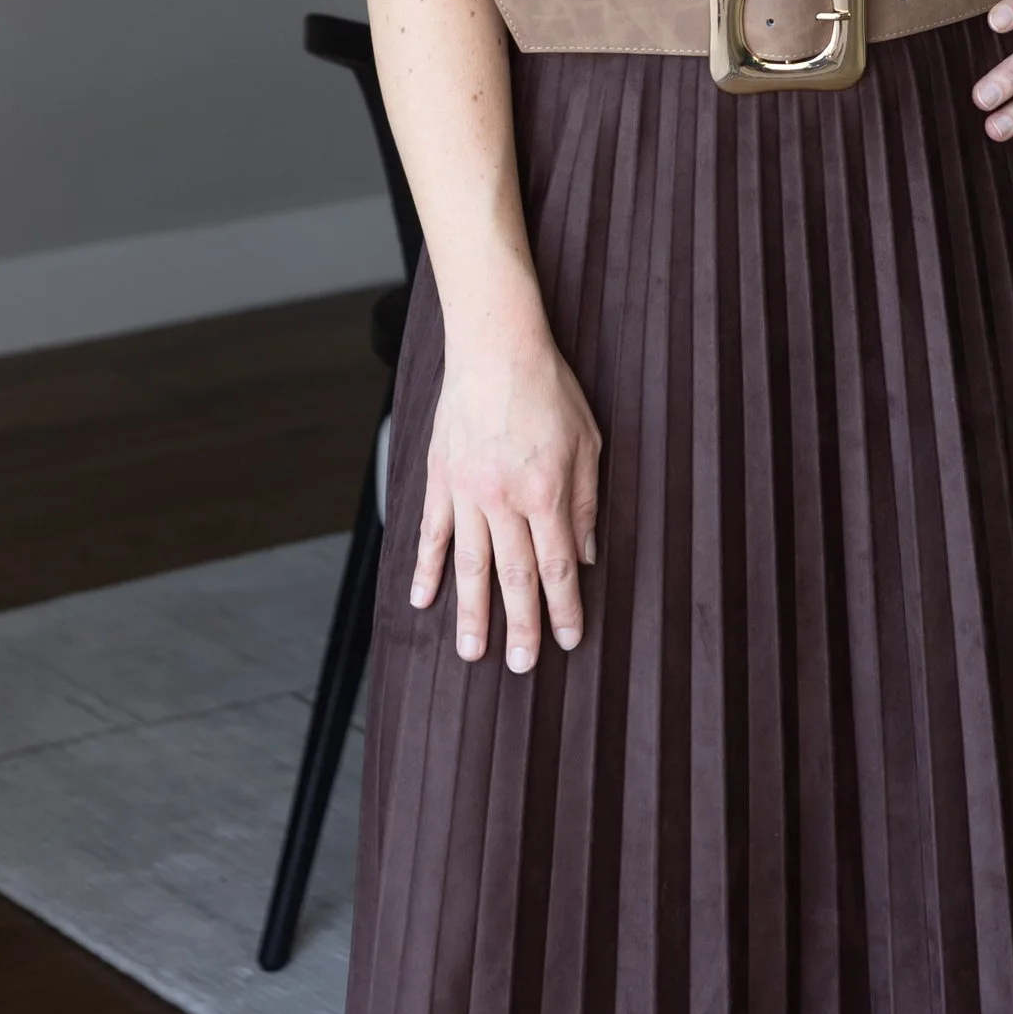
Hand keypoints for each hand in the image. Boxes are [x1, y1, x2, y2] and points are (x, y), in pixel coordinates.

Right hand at [412, 322, 600, 670]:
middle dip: (520, 626)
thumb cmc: (549, 389)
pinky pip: (431, 534)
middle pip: (514, 577)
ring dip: (472, 613)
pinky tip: (424, 599)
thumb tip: (587, 555)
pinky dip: (427, 569)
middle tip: (521, 667)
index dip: (563, 609)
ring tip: (473, 652)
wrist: (495, 347)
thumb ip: (586, 503)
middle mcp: (504, 500)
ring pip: (468, 566)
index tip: (567, 639)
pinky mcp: (439, 479)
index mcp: (546, 494)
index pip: (557, 568)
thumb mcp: (588, 443)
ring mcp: (466, 492)